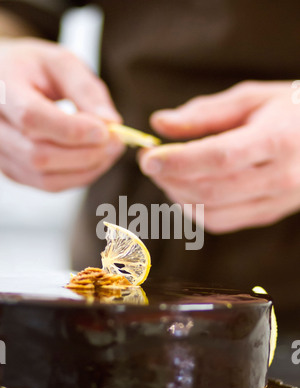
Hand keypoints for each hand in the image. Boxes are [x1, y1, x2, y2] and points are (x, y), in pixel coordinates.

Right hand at [0, 38, 123, 191]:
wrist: (5, 82)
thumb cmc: (32, 68)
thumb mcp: (60, 63)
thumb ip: (85, 89)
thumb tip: (111, 123)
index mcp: (2, 90)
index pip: (32, 118)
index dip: (72, 130)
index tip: (106, 130)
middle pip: (39, 155)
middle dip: (86, 154)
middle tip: (116, 142)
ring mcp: (1, 153)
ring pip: (45, 177)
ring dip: (86, 170)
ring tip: (109, 152)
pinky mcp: (13, 170)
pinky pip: (48, 184)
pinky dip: (78, 177)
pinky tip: (94, 161)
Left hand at [139, 81, 299, 232]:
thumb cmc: (288, 111)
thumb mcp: (250, 99)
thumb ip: (204, 113)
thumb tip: (159, 124)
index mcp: (278, 139)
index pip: (220, 157)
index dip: (179, 160)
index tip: (148, 158)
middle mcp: (281, 176)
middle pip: (211, 189)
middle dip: (171, 179)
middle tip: (150, 162)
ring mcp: (276, 202)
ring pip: (212, 212)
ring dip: (178, 195)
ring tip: (167, 174)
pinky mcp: (267, 215)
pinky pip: (221, 222)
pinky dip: (194, 209)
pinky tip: (186, 189)